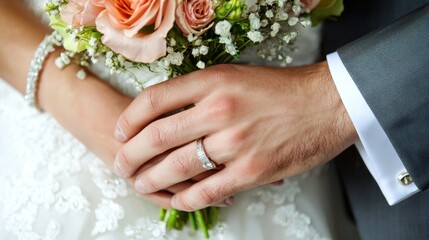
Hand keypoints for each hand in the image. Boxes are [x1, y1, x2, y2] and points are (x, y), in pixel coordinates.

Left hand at [114, 62, 357, 210]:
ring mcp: (235, 143)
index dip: (129, 119)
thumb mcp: (236, 75)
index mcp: (212, 81)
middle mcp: (219, 110)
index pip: (153, 101)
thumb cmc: (281, 89)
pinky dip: (186, 199)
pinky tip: (176, 201)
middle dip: (130, 155)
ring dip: (151, 179)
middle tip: (121, 164)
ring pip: (176, 167)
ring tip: (140, 183)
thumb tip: (166, 112)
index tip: (120, 132)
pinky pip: (206, 191)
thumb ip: (200, 91)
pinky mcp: (251, 171)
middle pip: (156, 137)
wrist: (326, 104)